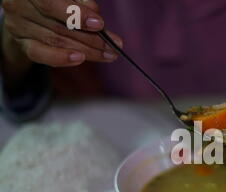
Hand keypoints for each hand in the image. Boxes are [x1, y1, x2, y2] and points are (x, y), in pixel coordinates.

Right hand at [1, 0, 122, 68]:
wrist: (29, 10)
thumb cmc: (56, 1)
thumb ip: (81, 4)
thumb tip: (96, 19)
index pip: (51, 3)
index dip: (77, 15)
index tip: (99, 25)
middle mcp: (19, 6)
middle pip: (59, 26)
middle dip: (91, 38)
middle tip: (114, 47)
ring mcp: (18, 26)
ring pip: (56, 41)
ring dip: (87, 51)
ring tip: (108, 55)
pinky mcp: (22, 44)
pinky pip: (41, 54)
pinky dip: (61, 58)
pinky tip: (80, 59)